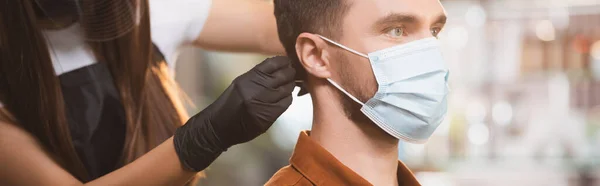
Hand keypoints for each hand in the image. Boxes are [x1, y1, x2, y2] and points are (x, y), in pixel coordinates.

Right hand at [174, 56, 294, 171]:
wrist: (219, 126)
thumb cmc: (230, 103)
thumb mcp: (241, 83)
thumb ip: (259, 76)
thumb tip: (279, 68)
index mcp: (249, 77)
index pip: (273, 63)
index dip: (284, 62)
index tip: (288, 62)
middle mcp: (257, 88)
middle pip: (284, 76)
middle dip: (290, 73)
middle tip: (292, 74)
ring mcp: (264, 102)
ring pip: (287, 89)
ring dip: (290, 86)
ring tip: (289, 85)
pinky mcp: (268, 116)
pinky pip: (286, 103)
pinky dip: (287, 98)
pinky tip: (284, 98)